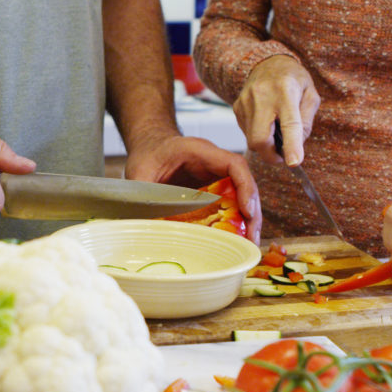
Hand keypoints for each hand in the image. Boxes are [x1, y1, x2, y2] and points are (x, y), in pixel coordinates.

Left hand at [125, 134, 262, 243]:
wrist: (149, 147)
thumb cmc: (147, 155)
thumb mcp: (139, 172)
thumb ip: (143, 195)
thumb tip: (144, 225)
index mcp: (200, 152)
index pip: (234, 164)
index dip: (245, 187)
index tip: (247, 211)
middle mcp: (215, 164)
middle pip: (245, 184)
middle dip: (252, 211)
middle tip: (252, 237)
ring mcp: (217, 177)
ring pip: (242, 196)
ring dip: (248, 219)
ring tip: (248, 243)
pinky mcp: (215, 190)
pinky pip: (231, 204)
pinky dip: (235, 221)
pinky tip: (236, 239)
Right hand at [233, 55, 320, 165]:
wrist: (267, 62)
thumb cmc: (292, 79)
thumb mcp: (310, 95)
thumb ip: (306, 122)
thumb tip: (296, 147)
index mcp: (286, 91)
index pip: (289, 124)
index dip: (291, 145)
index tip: (294, 162)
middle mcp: (262, 96)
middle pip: (260, 139)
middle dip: (271, 155)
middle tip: (281, 155)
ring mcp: (245, 102)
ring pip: (251, 140)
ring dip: (265, 144)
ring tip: (275, 131)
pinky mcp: (236, 107)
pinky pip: (246, 133)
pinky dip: (257, 135)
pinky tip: (265, 122)